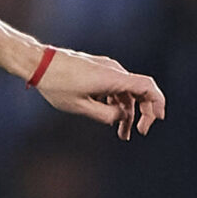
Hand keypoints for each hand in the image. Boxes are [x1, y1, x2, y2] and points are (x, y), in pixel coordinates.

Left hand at [34, 46, 165, 138]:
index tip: (156, 120)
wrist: (38, 63)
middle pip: (139, 92)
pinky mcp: (98, 70)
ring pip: (125, 92)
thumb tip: (122, 117)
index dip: (157, 103)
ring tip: (121, 134)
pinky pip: (115, 87)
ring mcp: (106, 69)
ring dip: (126, 112)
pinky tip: (108, 117)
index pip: (147, 87)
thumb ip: (106, 115)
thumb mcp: (80, 107)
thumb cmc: (57, 84)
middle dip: (142, 114)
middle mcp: (114, 71)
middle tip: (138, 133)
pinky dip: (116, 103)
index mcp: (113, 78)